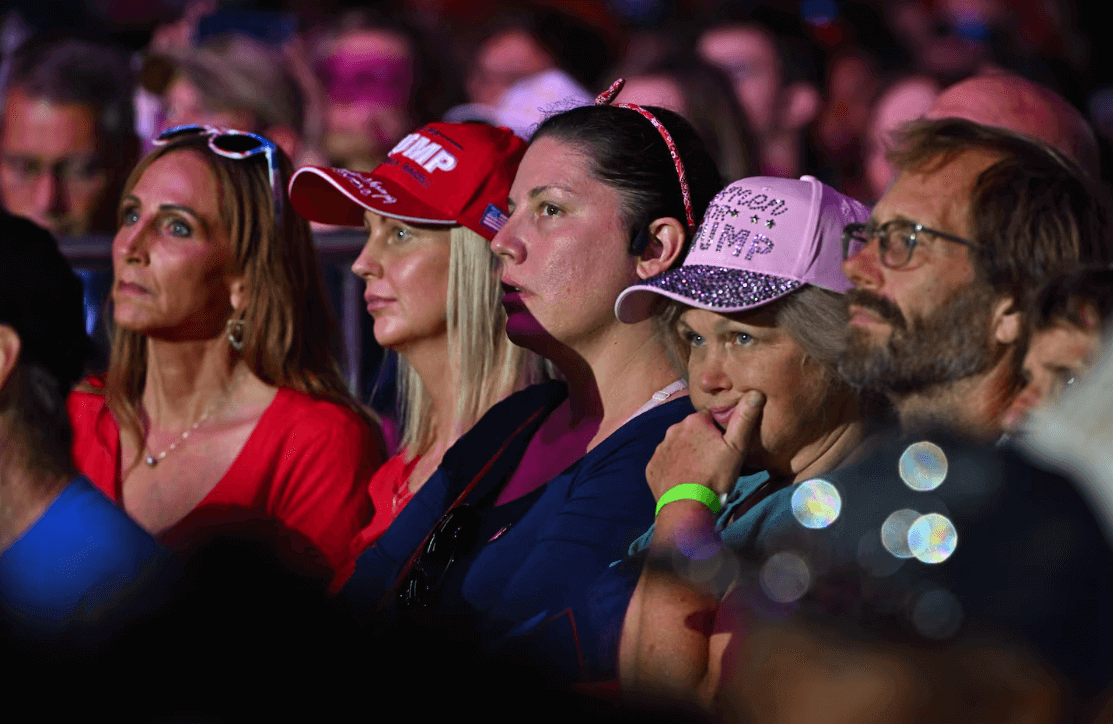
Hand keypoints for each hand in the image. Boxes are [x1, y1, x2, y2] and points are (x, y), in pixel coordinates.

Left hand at [646, 391, 764, 499]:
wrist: (686, 508)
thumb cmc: (715, 477)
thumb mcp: (736, 448)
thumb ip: (744, 419)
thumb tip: (755, 393)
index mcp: (694, 422)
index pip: (709, 419)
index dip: (718, 433)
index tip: (723, 448)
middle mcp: (673, 430)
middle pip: (692, 431)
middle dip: (701, 442)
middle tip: (712, 463)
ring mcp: (660, 449)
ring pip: (677, 446)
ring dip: (687, 454)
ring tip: (698, 473)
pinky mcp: (652, 466)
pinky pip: (665, 462)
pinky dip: (673, 468)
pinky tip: (684, 480)